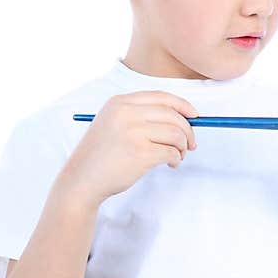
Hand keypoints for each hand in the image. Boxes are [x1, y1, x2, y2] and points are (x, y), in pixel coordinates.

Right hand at [59, 90, 198, 205]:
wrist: (82, 179)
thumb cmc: (102, 155)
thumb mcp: (113, 123)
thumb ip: (141, 115)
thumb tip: (184, 117)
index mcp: (120, 102)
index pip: (162, 97)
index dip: (183, 106)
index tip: (195, 116)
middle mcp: (126, 113)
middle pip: (173, 115)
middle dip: (188, 130)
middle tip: (190, 144)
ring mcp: (133, 133)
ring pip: (176, 134)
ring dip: (182, 147)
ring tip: (177, 156)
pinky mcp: (140, 153)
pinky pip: (172, 152)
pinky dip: (176, 159)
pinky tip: (170, 164)